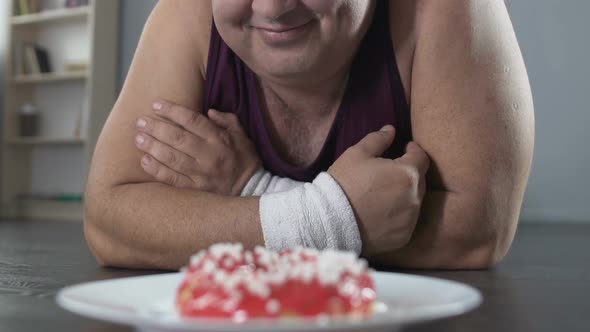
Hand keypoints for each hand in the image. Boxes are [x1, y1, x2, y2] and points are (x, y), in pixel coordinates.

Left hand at [134, 101, 260, 195]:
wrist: (253, 190)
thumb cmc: (245, 159)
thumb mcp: (242, 135)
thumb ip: (227, 120)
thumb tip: (209, 111)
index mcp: (219, 140)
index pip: (192, 121)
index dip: (172, 111)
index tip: (156, 105)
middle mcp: (209, 156)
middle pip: (177, 138)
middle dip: (156, 127)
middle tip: (140, 121)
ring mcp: (201, 174)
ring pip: (172, 158)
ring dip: (152, 147)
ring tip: (138, 138)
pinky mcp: (196, 189)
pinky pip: (173, 179)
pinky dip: (157, 170)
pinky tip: (144, 161)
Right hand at [328, 125, 429, 256]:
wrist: (329, 221)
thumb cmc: (343, 183)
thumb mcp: (356, 154)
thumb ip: (378, 139)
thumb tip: (391, 129)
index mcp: (408, 173)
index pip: (421, 157)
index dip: (413, 150)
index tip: (405, 149)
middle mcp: (415, 197)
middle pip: (420, 180)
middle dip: (409, 173)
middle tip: (391, 172)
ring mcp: (410, 220)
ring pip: (414, 202)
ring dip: (405, 195)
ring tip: (385, 194)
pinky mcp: (403, 237)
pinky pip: (407, 222)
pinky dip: (399, 216)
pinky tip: (382, 213)